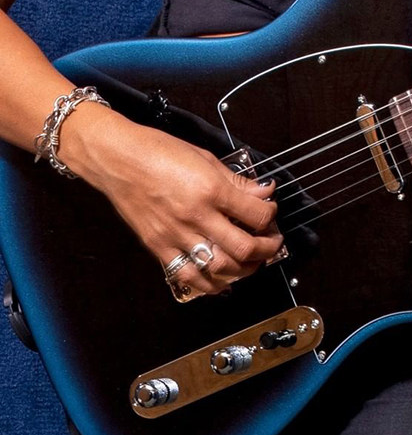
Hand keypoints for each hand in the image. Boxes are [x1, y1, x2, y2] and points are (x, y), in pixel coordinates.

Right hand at [60, 105, 282, 295]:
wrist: (116, 158)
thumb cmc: (157, 150)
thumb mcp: (205, 158)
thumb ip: (237, 181)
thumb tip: (263, 192)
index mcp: (210, 190)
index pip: (257, 214)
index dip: (271, 216)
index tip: (270, 212)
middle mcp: (196, 216)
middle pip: (245, 248)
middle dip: (267, 249)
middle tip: (272, 243)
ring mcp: (176, 235)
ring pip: (221, 268)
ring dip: (245, 269)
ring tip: (252, 261)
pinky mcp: (159, 247)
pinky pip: (189, 276)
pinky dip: (210, 284)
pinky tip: (222, 281)